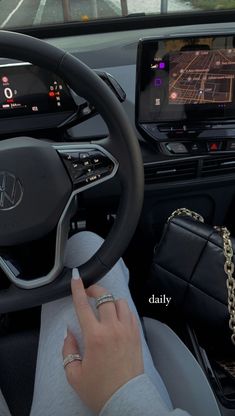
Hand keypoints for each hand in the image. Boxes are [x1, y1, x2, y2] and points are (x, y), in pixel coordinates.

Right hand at [62, 272, 143, 413]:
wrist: (126, 401)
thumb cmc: (101, 390)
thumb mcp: (74, 374)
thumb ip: (68, 350)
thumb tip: (69, 334)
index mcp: (95, 337)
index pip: (84, 305)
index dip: (78, 289)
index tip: (76, 279)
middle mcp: (113, 329)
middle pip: (105, 297)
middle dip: (95, 290)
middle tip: (88, 292)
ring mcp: (127, 331)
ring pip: (120, 302)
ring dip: (110, 300)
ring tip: (104, 305)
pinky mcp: (136, 336)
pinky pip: (131, 314)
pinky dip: (122, 310)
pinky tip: (117, 316)